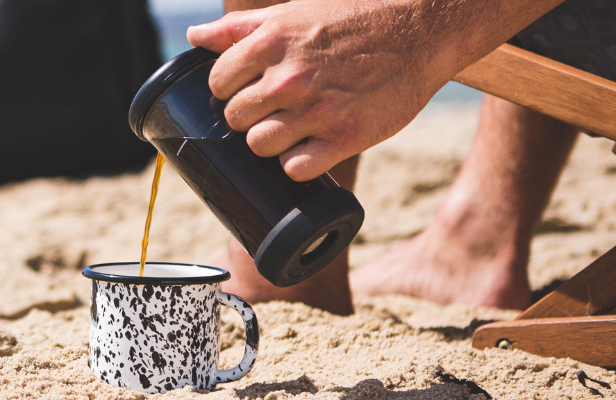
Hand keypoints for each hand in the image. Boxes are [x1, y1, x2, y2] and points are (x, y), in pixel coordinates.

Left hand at [187, 0, 472, 180]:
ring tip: (293, 127)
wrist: (422, 29)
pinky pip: (295, 168)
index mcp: (271, 42)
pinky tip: (311, 147)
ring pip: (259, 146)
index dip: (230, 88)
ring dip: (271, 142)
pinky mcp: (346, 137)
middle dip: (250, 116)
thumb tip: (193, 35)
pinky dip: (299, 163)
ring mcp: (318, 110)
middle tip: (275, 108)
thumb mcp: (293, 12)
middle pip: (235, 118)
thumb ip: (240, 28)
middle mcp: (290, 77)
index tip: (249, 87)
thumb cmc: (352, 19)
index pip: (217, 83)